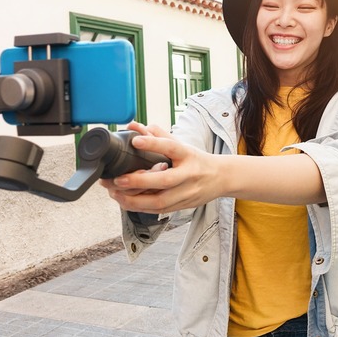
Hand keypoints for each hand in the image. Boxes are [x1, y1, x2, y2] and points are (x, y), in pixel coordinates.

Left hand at [100, 122, 221, 213]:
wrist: (221, 178)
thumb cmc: (197, 160)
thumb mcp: (182, 145)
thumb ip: (158, 136)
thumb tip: (134, 126)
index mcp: (188, 155)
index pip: (171, 147)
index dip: (153, 144)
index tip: (135, 141)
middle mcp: (189, 175)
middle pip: (164, 181)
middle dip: (138, 182)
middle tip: (117, 179)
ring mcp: (187, 192)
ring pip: (160, 201)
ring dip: (134, 200)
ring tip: (115, 193)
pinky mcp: (183, 206)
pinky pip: (159, 210)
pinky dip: (140, 207)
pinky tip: (126, 202)